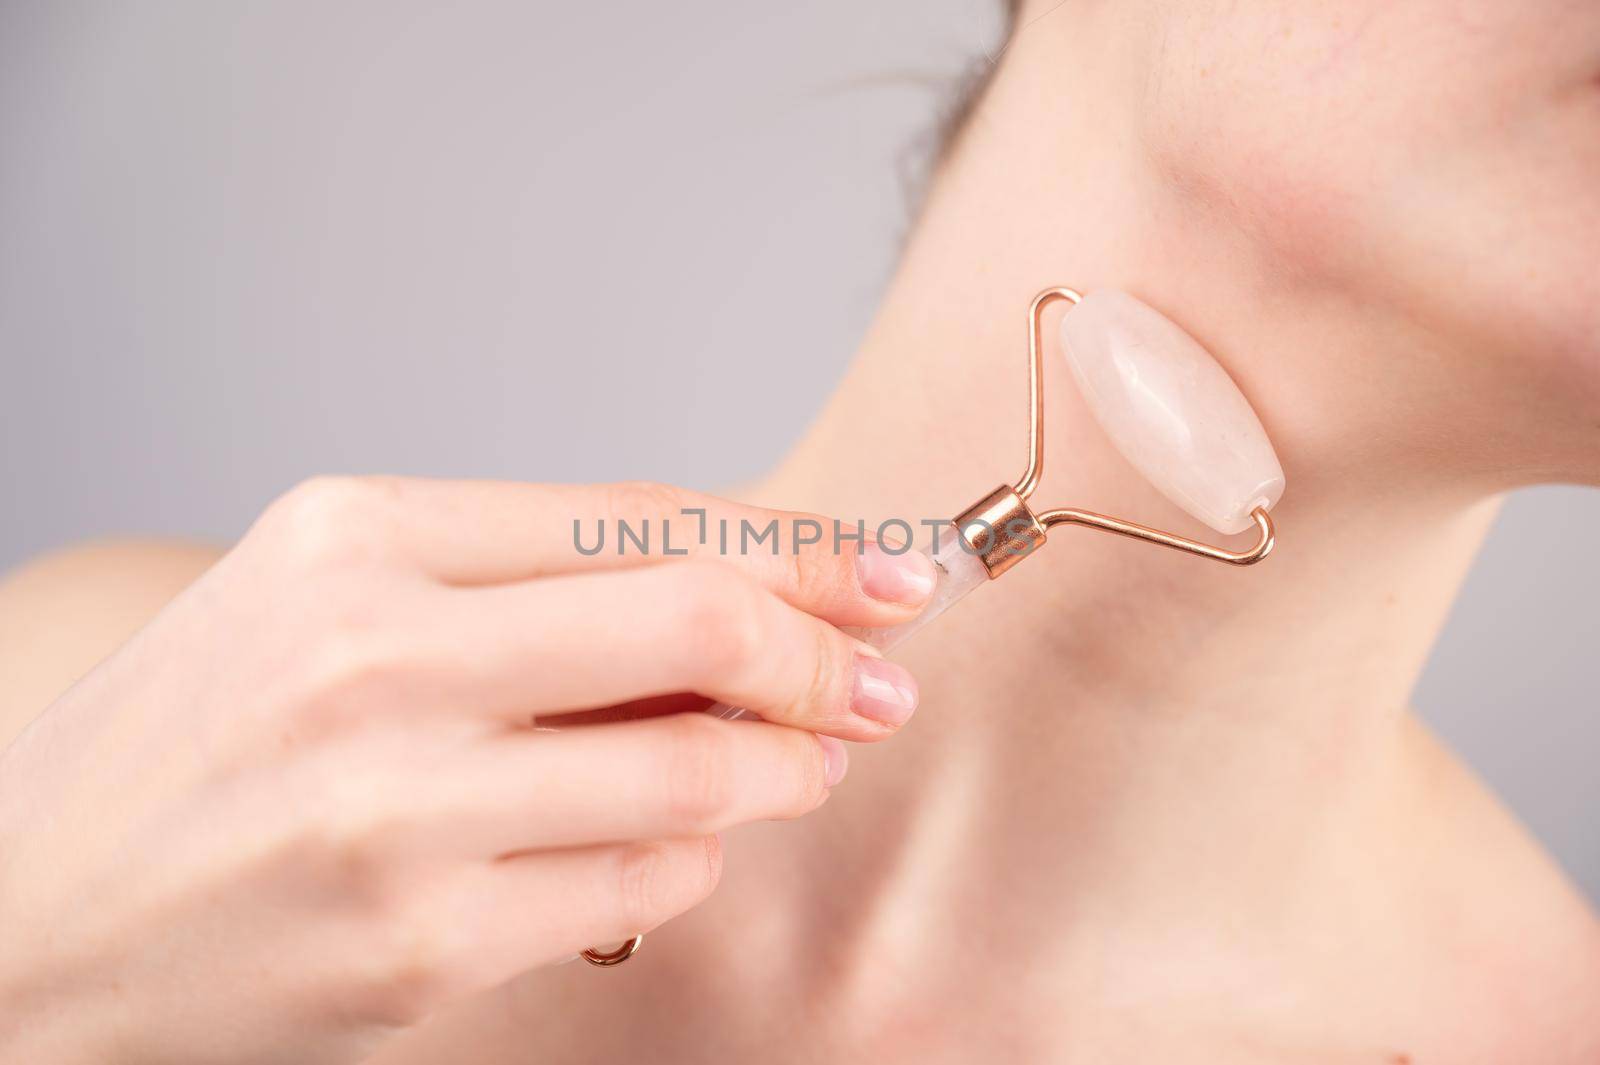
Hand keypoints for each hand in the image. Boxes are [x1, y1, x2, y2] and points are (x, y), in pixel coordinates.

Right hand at [0, 478, 932, 1064]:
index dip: (793, 544)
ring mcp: (397, 813)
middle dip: (824, 650)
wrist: (31, 919)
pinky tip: (675, 836)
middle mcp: (372, 659)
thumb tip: (747, 589)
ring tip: (803, 759)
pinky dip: (692, 852)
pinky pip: (641, 879)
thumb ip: (529, 581)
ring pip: (692, 765)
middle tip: (882, 677)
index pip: (638, 515)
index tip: (885, 567)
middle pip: (691, 617)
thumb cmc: (197, 742)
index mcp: (355, 539)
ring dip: (783, 764)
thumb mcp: (331, 599)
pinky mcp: (421, 947)